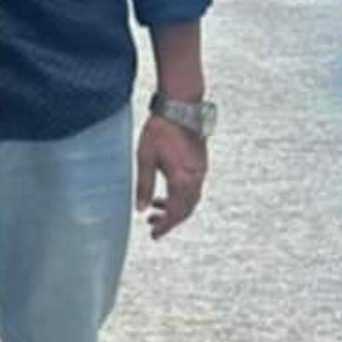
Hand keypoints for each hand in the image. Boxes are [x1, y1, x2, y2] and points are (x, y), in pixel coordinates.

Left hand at [135, 113, 206, 240]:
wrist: (181, 107)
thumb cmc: (161, 129)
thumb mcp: (145, 158)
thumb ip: (144, 186)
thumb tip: (141, 208)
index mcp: (182, 180)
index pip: (175, 213)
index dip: (165, 226)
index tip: (154, 235)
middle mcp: (196, 178)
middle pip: (186, 210)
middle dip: (170, 220)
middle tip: (153, 225)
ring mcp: (201, 171)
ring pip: (191, 200)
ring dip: (175, 208)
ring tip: (156, 209)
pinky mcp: (200, 163)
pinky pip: (193, 188)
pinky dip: (181, 196)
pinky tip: (167, 192)